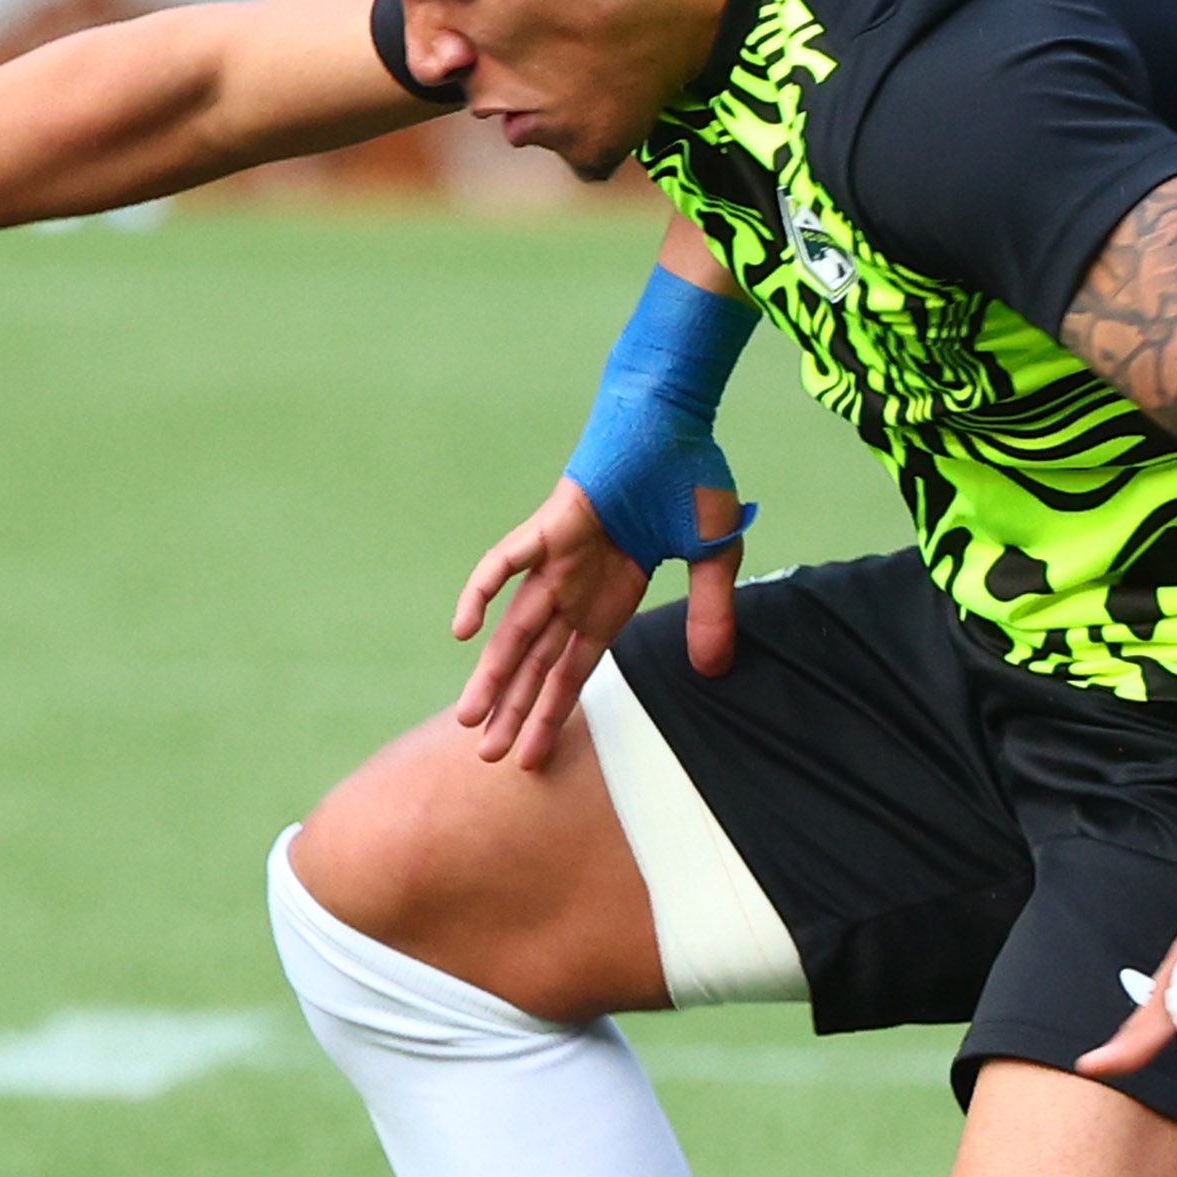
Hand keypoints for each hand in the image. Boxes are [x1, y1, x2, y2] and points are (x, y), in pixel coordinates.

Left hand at [450, 474, 736, 769]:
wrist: (672, 417)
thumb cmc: (689, 478)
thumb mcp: (713, 557)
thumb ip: (709, 611)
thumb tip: (713, 667)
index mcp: (610, 600)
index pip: (572, 670)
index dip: (551, 713)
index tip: (532, 759)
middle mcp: (576, 588)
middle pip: (536, 663)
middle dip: (513, 711)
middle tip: (486, 760)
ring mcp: (557, 559)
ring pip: (515, 628)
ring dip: (493, 674)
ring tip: (469, 720)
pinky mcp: (549, 526)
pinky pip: (506, 561)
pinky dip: (482, 591)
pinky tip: (463, 630)